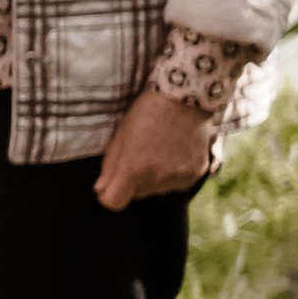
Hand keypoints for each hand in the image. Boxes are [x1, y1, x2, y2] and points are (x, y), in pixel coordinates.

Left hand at [96, 87, 214, 211]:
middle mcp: (157, 178)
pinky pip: (177, 183)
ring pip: (157, 190)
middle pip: (136, 195)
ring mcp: (179, 176)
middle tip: (140, 153)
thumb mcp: (120, 135)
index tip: (110, 184)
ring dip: (154, 177)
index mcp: (133, 169)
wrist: (185, 96)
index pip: (113, 202)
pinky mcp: (197, 172)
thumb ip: (109, 167)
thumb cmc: (146, 112)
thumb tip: (101, 190)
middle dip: (133, 180)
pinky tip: (174, 151)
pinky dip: (173, 173)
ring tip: (159, 149)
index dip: (108, 194)